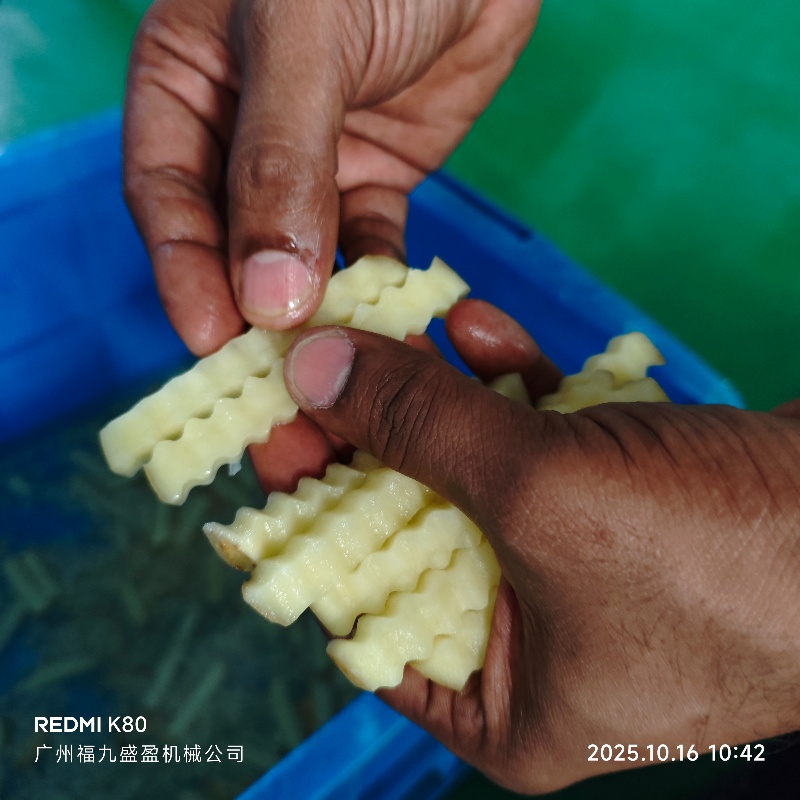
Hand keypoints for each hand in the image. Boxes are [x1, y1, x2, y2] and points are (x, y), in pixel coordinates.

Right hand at [123, 0, 539, 353]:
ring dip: (317, 315)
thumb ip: (279, 163)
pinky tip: (386, 328)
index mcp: (187, 86)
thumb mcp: (302, 36)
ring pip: (301, 258)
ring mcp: (311, 163)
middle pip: (230, 242)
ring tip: (334, 373)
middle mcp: (240, 135)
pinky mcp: (377, 178)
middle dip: (249, 313)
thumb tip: (265, 295)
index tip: (210, 338)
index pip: (166, 195)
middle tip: (273, 382)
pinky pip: (368, 250)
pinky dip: (375, 290)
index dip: (184, 270)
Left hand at [278, 302, 799, 792]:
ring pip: (477, 473)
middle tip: (312, 378)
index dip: (308, 531)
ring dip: (439, 399)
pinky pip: (539, 445)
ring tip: (385, 334)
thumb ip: (417, 427)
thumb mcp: (539, 492)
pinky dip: (508, 388)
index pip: (363, 617)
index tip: (270, 453)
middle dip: (372, 446)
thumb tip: (310, 369)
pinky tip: (473, 329)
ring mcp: (579, 567)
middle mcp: (536, 645)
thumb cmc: (719, 554)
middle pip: (414, 532)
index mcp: (505, 704)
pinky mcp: (619, 505)